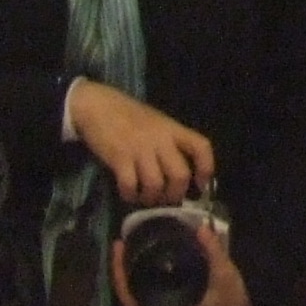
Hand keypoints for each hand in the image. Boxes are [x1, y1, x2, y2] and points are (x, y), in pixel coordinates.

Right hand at [68, 79, 214, 204]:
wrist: (99, 106)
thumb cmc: (131, 116)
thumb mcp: (159, 123)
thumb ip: (171, 143)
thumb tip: (183, 175)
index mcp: (174, 129)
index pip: (201, 147)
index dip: (206, 169)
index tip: (200, 185)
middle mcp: (161, 140)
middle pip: (180, 175)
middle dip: (175, 194)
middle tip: (167, 199)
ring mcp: (140, 149)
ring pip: (156, 184)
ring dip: (152, 198)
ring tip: (146, 198)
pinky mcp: (119, 158)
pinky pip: (130, 185)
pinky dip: (130, 196)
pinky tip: (129, 194)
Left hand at [112, 216, 253, 305]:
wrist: (246, 305)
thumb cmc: (233, 296)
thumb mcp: (225, 273)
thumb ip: (213, 251)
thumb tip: (200, 228)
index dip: (121, 284)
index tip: (120, 257)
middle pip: (131, 296)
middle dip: (121, 272)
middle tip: (120, 244)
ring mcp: (168, 303)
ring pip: (139, 290)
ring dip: (129, 271)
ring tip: (128, 246)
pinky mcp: (175, 294)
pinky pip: (150, 284)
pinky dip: (142, 271)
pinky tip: (145, 253)